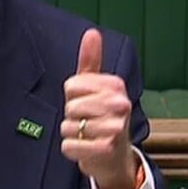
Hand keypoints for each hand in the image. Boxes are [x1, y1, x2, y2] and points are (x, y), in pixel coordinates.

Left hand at [60, 28, 137, 188]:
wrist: (116, 156)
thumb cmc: (103, 117)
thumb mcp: (97, 87)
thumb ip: (91, 60)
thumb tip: (91, 32)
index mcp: (115, 86)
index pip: (71, 86)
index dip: (72, 97)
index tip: (87, 103)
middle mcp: (119, 104)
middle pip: (70, 106)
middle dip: (72, 117)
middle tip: (88, 122)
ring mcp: (115, 128)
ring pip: (67, 126)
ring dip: (72, 134)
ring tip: (88, 135)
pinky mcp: (105, 149)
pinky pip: (68, 145)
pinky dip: (71, 149)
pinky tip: (86, 148)